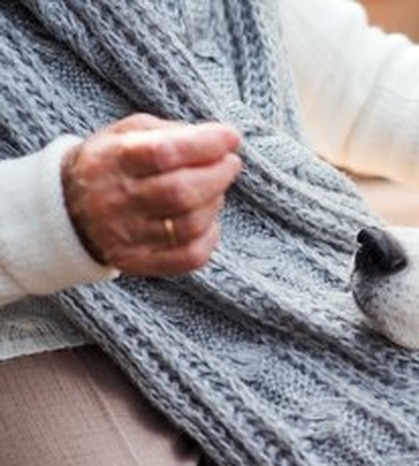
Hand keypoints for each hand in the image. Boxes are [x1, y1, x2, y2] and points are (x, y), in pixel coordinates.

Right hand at [61, 113, 242, 276]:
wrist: (69, 208)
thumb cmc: (114, 162)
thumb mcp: (129, 132)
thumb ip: (173, 132)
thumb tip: (221, 140)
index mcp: (113, 160)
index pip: (164, 153)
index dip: (205, 144)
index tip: (231, 138)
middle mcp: (116, 200)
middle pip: (181, 193)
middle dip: (218, 175)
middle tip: (230, 164)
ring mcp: (126, 236)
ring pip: (189, 225)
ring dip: (215, 203)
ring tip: (214, 189)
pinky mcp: (138, 261)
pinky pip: (189, 257)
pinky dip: (210, 237)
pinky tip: (208, 221)